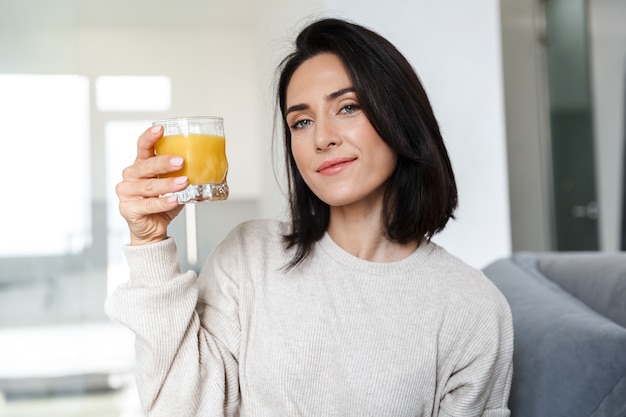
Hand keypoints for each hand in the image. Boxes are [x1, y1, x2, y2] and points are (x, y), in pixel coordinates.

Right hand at [116, 125, 188, 244]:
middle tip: (180, 161)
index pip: (142, 147)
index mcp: (140, 166)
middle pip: (146, 166)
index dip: (150, 137)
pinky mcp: (129, 209)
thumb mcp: (172, 185)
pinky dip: (163, 203)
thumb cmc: (162, 204)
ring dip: (168, 184)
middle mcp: (131, 177)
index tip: (161, 129)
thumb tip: (208, 163)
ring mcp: (127, 193)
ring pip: (149, 186)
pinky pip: (149, 205)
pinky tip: (174, 200)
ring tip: (183, 183)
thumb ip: (181, 173)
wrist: (152, 230)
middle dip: (164, 162)